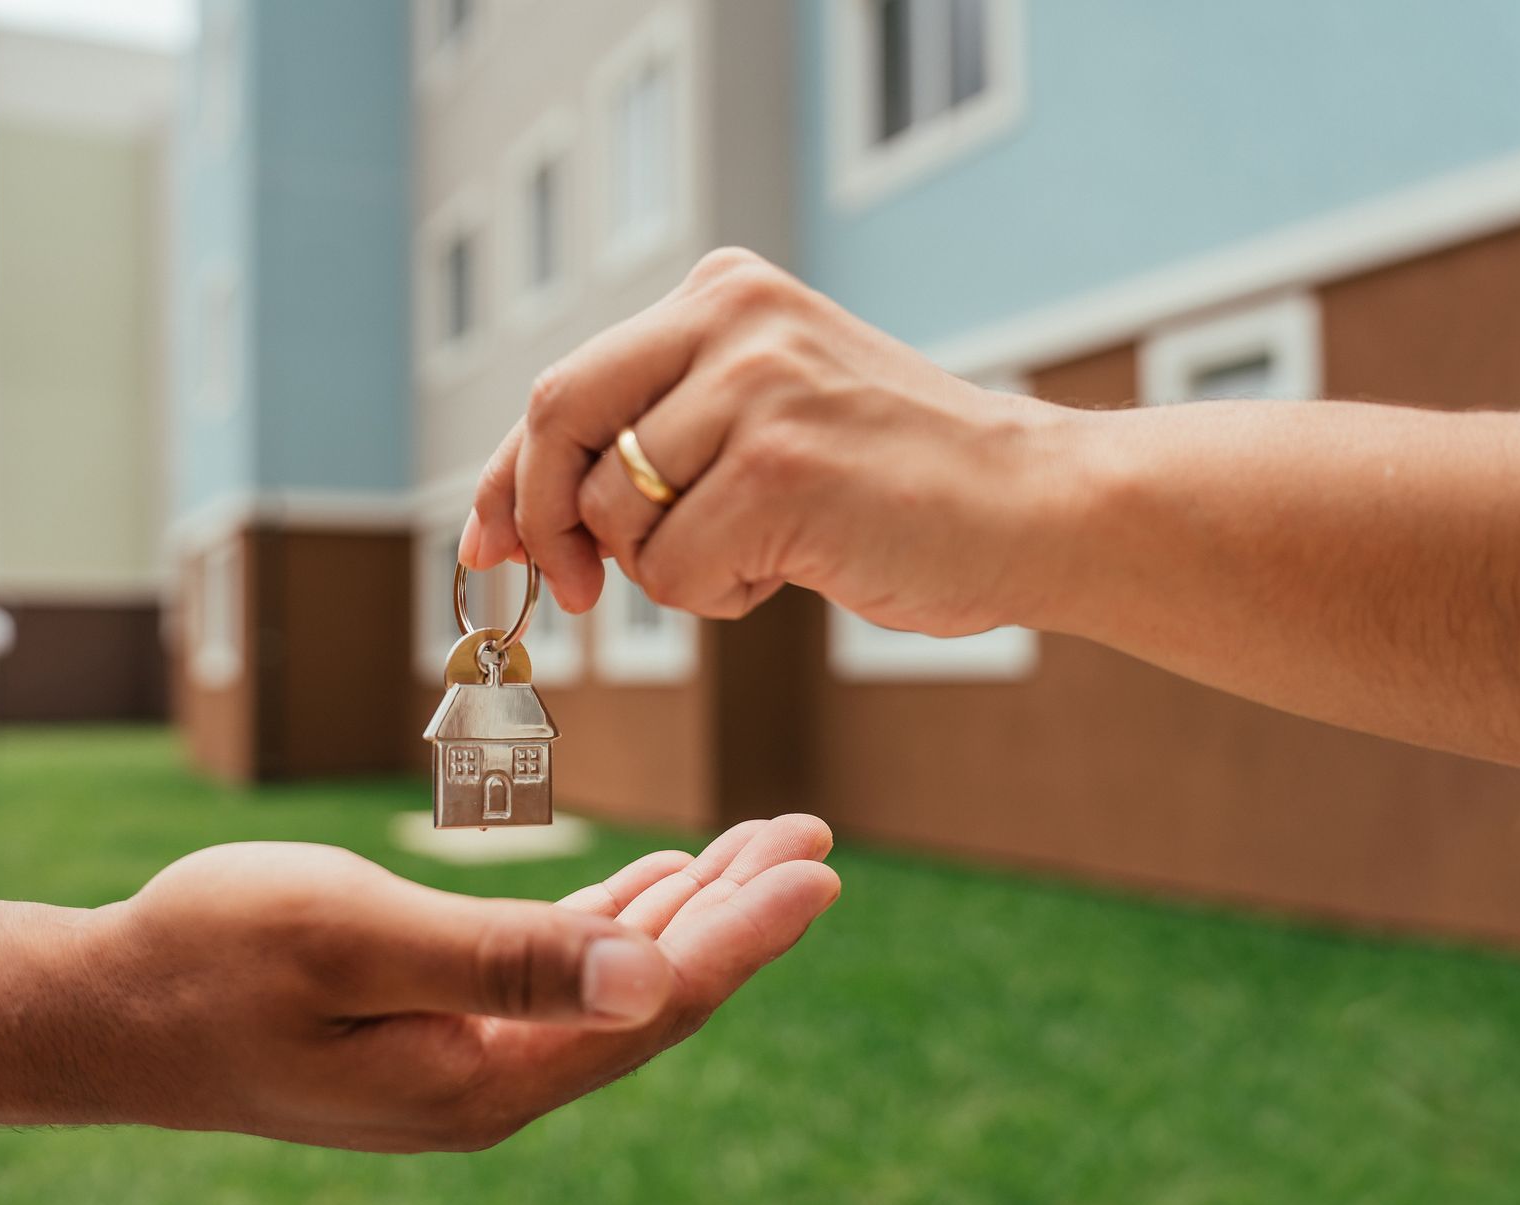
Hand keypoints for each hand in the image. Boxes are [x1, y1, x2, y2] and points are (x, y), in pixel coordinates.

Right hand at [80, 814, 837, 1150]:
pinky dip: (610, 926)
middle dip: (733, 915)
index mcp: (483, 1075)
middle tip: (807, 838)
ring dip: (682, 914)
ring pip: (606, 987)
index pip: (651, 1004)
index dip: (742, 933)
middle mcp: (489, 1086)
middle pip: (647, 998)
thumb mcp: (352, 935)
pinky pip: (553, 982)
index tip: (816, 865)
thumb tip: (651, 985)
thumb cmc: (211, 952)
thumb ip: (502, 960)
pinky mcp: (431, 1037)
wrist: (105, 1011)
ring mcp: (461, 1066)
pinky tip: (649, 890)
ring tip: (755, 852)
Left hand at [461, 247, 1077, 635]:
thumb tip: (508, 516)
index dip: (504, 475)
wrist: (1034, 505)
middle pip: (557, 420)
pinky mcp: (781, 466)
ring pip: (617, 514)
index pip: (565, 385)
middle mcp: (732, 318)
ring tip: (763, 549)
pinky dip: (719, 596)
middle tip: (574, 591)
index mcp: (723, 293)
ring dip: (669, 567)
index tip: (486, 544)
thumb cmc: (892, 480)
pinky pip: (674, 572)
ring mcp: (757, 386)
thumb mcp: (764, 415)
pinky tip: (795, 565)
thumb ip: (655, 435)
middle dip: (543, 521)